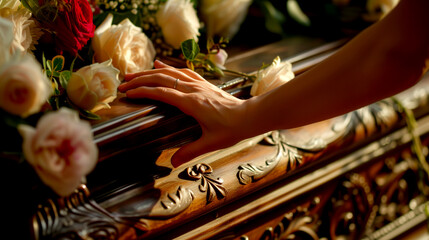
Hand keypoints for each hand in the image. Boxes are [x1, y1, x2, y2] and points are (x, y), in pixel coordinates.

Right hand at [118, 60, 246, 166]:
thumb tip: (172, 163)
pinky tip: (161, 64)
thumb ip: (190, 152)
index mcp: (192, 103)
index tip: (128, 92)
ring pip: (170, 72)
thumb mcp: (210, 143)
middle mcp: (193, 89)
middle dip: (140, 79)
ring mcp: (199, 84)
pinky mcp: (204, 83)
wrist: (250, 116)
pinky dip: (169, 67)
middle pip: (161, 79)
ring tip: (134, 72)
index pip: (161, 93)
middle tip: (123, 82)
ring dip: (150, 71)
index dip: (143, 91)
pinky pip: (183, 71)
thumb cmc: (232, 129)